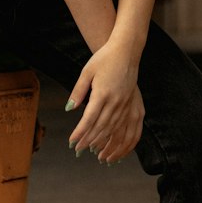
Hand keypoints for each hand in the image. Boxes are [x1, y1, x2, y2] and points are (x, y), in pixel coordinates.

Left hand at [66, 40, 143, 163]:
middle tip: (78, 149)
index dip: (80, 133)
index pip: (89, 119)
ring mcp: (125, 103)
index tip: (72, 142)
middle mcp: (115, 101)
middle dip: (89, 140)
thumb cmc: (104, 59)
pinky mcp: (132, 104)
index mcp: (102, 93)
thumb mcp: (87, 72)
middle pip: (100, 127)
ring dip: (103, 141)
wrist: (126, 51)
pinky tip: (114, 143)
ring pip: (113, 129)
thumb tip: (69, 108)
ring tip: (93, 151)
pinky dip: (119, 137)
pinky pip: (126, 126)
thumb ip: (78, 91)